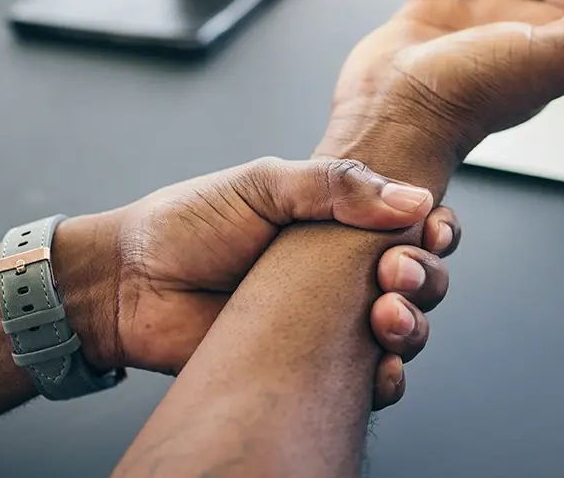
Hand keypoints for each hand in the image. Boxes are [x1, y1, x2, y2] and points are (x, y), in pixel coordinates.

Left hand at [58, 157, 458, 409]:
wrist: (128, 285)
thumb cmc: (187, 225)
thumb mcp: (263, 183)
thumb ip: (336, 184)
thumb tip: (413, 198)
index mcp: (336, 223)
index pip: (410, 226)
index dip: (435, 230)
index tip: (432, 230)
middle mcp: (341, 273)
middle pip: (420, 280)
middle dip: (427, 277)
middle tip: (396, 272)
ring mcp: (328, 322)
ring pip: (403, 330)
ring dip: (413, 325)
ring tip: (385, 316)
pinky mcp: (308, 367)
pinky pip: (366, 382)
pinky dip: (387, 379)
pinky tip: (381, 369)